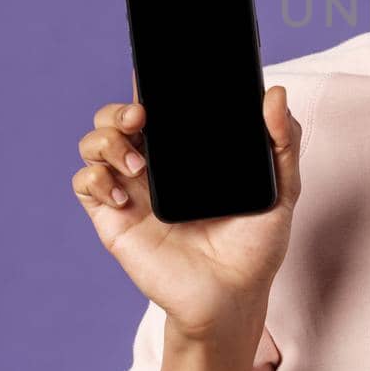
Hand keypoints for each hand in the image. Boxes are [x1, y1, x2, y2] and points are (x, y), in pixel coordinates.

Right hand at [72, 76, 304, 340]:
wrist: (234, 297)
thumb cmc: (255, 244)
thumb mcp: (281, 188)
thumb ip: (283, 141)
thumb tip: (276, 94)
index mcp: (188, 152)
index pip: (159, 106)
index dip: (149, 85)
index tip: (153, 74)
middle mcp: (155, 165)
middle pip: (117, 117)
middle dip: (119, 108)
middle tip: (142, 117)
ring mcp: (132, 190)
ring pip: (95, 144)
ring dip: (106, 140)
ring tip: (136, 162)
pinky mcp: (114, 219)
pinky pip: (86, 184)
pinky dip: (95, 179)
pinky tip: (122, 194)